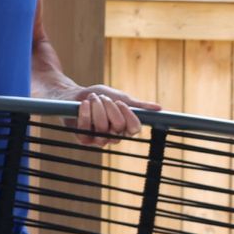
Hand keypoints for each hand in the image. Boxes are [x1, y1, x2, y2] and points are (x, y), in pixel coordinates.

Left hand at [45, 82, 160, 146]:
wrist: (73, 94)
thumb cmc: (98, 96)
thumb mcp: (120, 97)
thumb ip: (138, 105)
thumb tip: (159, 108)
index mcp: (124, 128)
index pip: (134, 129)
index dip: (128, 115)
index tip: (120, 102)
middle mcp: (113, 136)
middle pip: (119, 125)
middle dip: (109, 107)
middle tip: (103, 98)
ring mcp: (98, 139)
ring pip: (103, 127)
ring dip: (97, 107)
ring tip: (92, 99)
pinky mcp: (83, 139)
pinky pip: (86, 129)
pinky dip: (85, 113)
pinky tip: (83, 104)